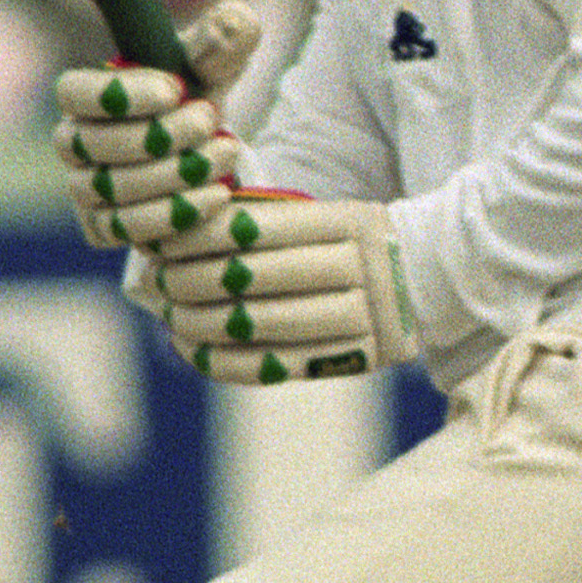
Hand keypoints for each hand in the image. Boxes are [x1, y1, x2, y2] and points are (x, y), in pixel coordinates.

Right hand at [52, 3, 258, 248]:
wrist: (206, 155)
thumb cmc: (198, 98)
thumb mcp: (215, 65)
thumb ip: (222, 39)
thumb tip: (233, 20)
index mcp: (85, 95)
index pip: (72, 93)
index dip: (120, 94)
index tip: (176, 89)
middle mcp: (73, 143)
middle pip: (96, 144)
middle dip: (160, 134)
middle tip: (211, 120)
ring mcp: (84, 190)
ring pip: (113, 189)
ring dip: (174, 174)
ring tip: (225, 154)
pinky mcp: (103, 228)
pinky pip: (126, 230)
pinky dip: (174, 215)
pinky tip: (216, 195)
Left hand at [153, 191, 415, 383]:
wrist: (422, 283)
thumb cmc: (349, 244)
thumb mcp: (325, 215)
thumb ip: (266, 221)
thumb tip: (179, 233)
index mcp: (347, 222)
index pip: (254, 228)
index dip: (200, 237)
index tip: (163, 242)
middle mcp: (358, 268)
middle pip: (251, 276)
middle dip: (191, 279)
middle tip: (159, 278)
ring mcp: (360, 318)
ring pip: (257, 324)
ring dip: (199, 321)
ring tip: (170, 312)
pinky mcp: (352, 360)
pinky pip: (272, 367)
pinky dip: (221, 361)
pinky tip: (191, 348)